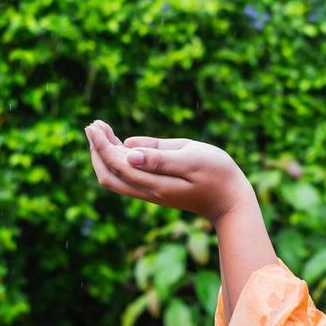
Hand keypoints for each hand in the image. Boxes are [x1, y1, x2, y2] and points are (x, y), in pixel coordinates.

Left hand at [83, 119, 247, 221]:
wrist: (231, 201)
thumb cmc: (218, 174)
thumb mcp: (192, 158)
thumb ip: (160, 156)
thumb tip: (127, 152)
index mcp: (155, 183)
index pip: (117, 164)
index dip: (101, 145)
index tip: (93, 125)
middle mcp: (148, 192)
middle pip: (109, 175)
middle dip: (97, 150)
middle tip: (93, 125)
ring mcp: (152, 194)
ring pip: (116, 178)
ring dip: (104, 155)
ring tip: (101, 130)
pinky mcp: (157, 191)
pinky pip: (127, 178)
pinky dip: (117, 161)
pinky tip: (119, 145)